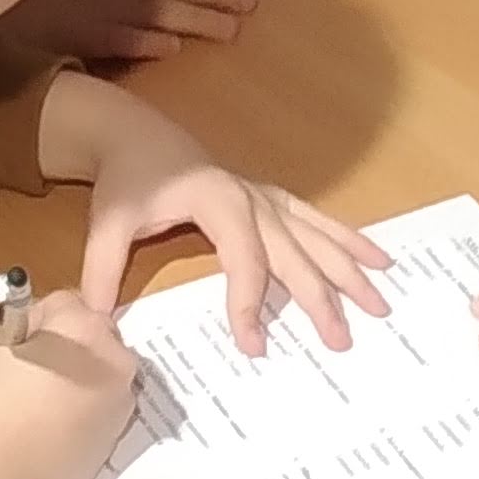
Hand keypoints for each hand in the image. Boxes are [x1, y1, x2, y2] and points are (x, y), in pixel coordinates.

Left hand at [50, 76, 391, 353]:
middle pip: (293, 251)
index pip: (243, 258)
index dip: (250, 301)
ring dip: (349, 269)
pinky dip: (349, 239)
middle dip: (319, 297)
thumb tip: (97, 322)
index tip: (253, 345)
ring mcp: (266, 196)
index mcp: (217, 201)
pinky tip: (379, 259)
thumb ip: (101, 269)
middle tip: (340, 341)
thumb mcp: (107, 221)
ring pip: (316, 235)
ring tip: (382, 301)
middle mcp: (251, 197)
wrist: (133, 134)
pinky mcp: (271, 199)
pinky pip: (317, 220)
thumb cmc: (126, 179)